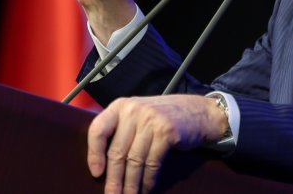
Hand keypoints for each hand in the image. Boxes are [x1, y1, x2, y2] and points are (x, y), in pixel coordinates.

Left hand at [88, 94, 225, 193]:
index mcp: (120, 106)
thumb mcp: (137, 115)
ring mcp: (151, 120)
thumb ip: (120, 130)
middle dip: (113, 178)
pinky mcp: (166, 132)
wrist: (198, 111)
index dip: (94, 153)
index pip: (98, 130)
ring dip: (130, 184)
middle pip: (117, 151)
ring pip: (134, 160)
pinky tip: (145, 190)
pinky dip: (148, 180)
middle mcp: (133, 111)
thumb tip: (102, 163)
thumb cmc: (162, 118)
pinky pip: (152, 162)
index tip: (96, 173)